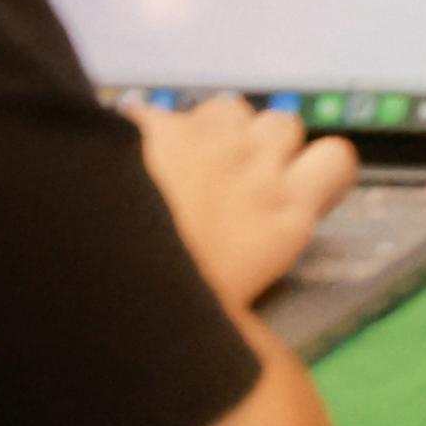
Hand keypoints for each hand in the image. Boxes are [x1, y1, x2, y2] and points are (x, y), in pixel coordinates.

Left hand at [132, 91, 356, 312]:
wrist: (87, 284)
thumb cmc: (163, 317)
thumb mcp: (232, 304)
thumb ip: (253, 262)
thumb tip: (249, 259)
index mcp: (285, 218)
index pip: (338, 159)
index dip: (316, 166)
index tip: (292, 183)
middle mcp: (257, 168)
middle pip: (284, 124)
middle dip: (258, 144)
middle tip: (224, 180)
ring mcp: (205, 141)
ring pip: (231, 108)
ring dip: (212, 130)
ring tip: (179, 162)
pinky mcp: (153, 125)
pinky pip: (162, 114)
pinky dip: (148, 132)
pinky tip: (127, 162)